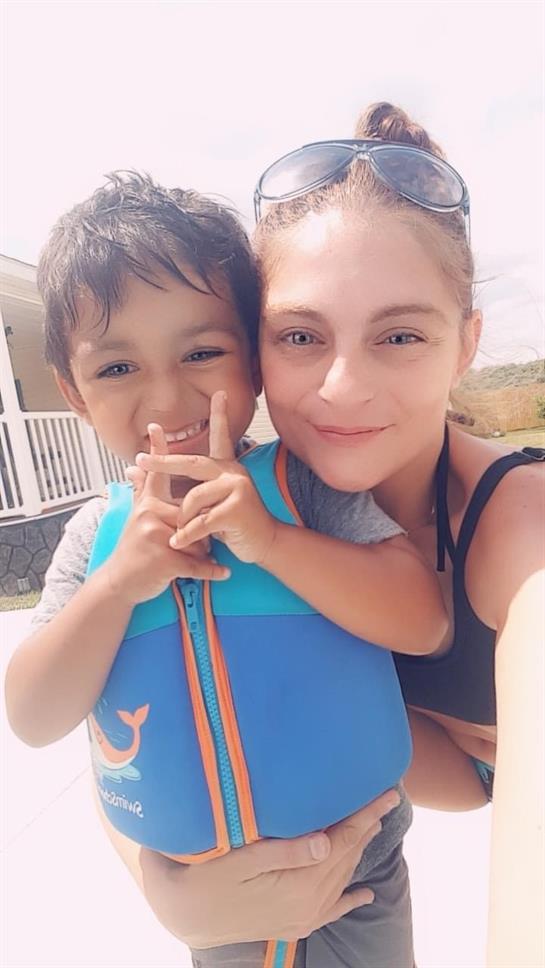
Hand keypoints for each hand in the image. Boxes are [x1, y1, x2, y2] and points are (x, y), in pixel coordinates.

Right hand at [105, 424, 229, 605]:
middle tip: (189, 544)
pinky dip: (212, 571)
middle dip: (199, 530)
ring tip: (190, 560)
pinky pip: (197, 563)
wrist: (120, 583)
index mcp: (147, 504)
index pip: (156, 473)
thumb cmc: (133, 550)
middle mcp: (149, 515)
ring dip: (201, 552)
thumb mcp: (135, 517)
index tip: (157, 426)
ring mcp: (156, 537)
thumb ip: (140, 490)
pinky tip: (225, 572)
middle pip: (193, 513)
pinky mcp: (165, 561)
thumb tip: (133, 465)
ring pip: (198, 537)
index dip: (158, 451)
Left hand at [135, 391, 277, 564]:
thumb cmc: (234, 524)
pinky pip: (201, 521)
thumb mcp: (205, 504)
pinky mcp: (237, 511)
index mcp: (227, 468)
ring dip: (182, 520)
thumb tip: (134, 471)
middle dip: (163, 462)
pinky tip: (178, 542)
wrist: (265, 544)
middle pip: (191, 463)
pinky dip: (186, 535)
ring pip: (193, 499)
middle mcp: (233, 473)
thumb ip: (179, 489)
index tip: (219, 393)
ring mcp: (237, 489)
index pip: (221, 437)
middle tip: (140, 458)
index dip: (220, 415)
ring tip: (180, 533)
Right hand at [138, 790, 399, 947]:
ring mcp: (303, 918)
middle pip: (347, 857)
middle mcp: (308, 905)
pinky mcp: (293, 925)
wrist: (184, 916)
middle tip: (386, 801)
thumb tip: (326, 841)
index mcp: (299, 885)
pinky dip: (350, 900)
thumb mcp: (242, 859)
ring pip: (342, 878)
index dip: (366, 815)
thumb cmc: (207, 877)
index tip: (388, 794)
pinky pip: (332, 910)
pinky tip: (365, 895)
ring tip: (373, 826)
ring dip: (359, 851)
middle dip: (367, 828)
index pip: (343, 841)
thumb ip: (286, 852)